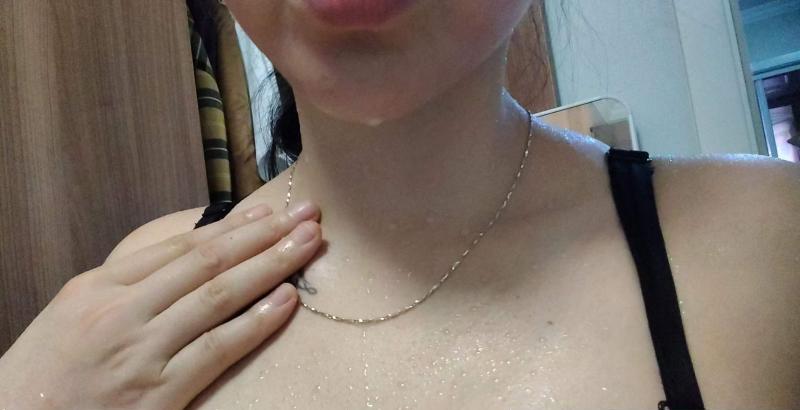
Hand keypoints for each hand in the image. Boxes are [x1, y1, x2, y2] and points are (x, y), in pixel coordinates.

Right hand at [0, 201, 320, 409]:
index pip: (179, 247)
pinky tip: (287, 300)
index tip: (268, 210)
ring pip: (218, 295)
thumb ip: (128, 287)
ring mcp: (141, 351)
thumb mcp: (76, 315)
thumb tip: (189, 261)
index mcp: (98, 286)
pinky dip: (256, 322)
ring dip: (270, 265)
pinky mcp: (157, 393)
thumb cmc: (46, 375)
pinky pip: (217, 349)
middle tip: (306, 213)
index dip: (231, 226)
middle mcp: (121, 311)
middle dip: (263, 234)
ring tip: (308, 244)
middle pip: (207, 261)